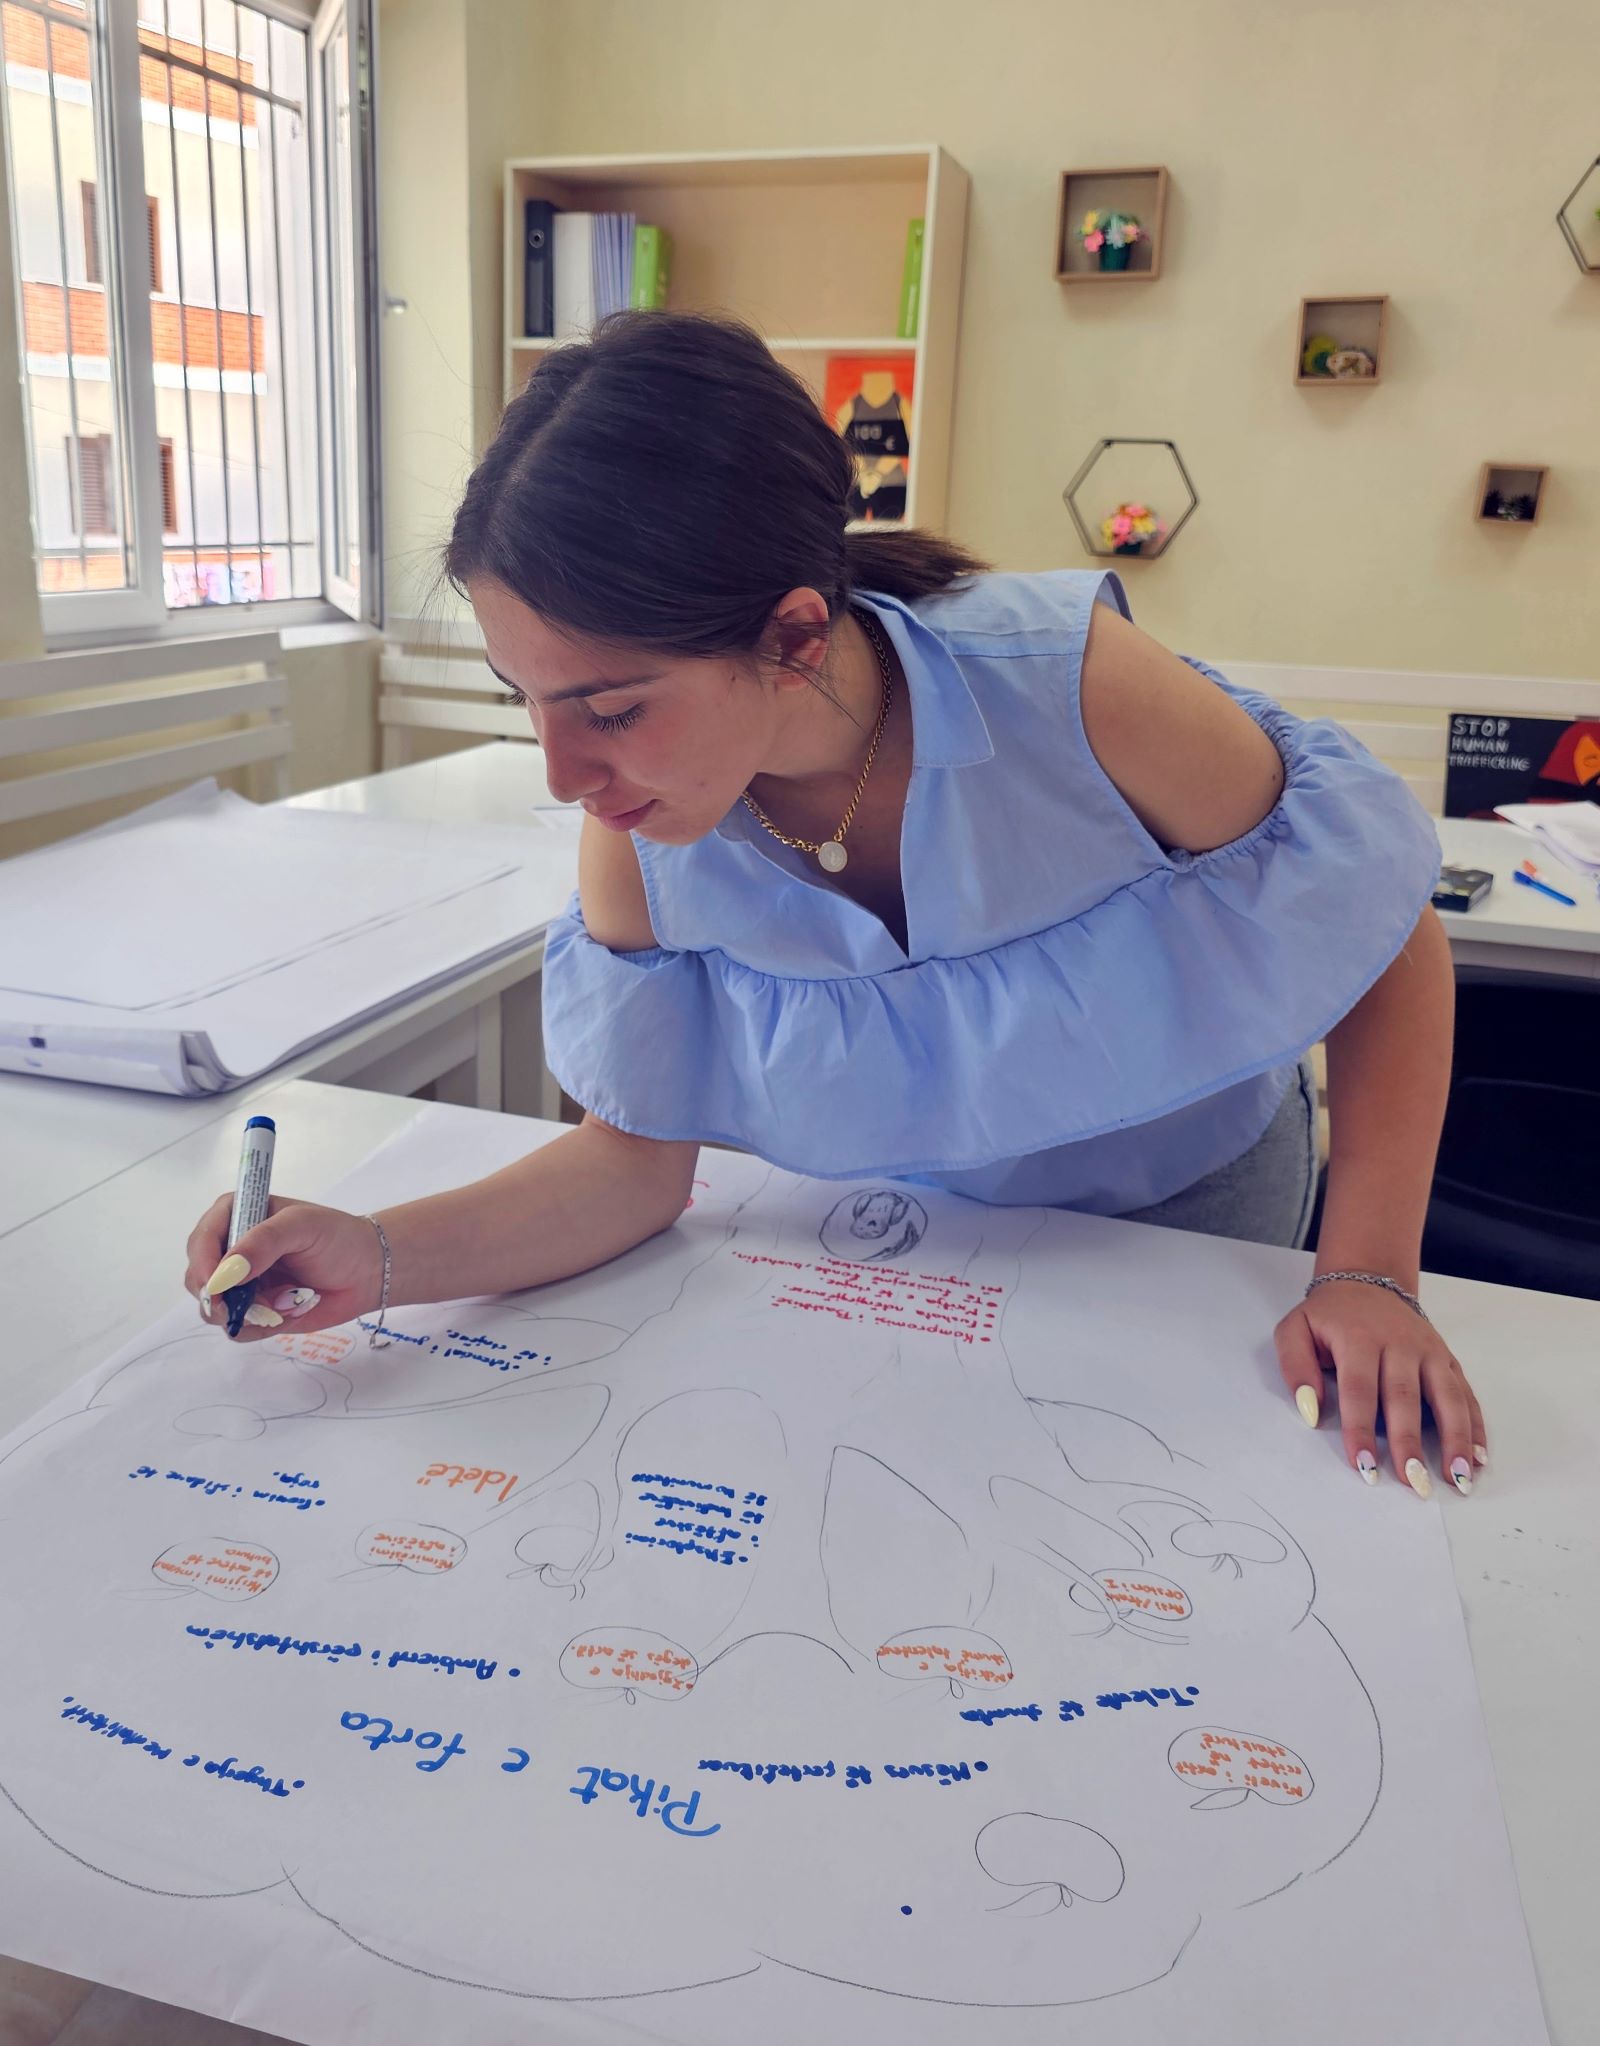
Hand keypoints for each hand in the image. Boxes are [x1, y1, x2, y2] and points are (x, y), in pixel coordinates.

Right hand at [185, 1194, 383, 1341]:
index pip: (202, 1238)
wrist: (367, 1271)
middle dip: (216, 1296)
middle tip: (238, 1306)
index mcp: (238, 1216)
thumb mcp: (303, 1226)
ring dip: (242, 1312)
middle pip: (197, 1277)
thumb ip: (264, 1242)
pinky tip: (286, 1313)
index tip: (215, 1284)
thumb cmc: (337, 1237)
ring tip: (279, 1304)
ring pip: (213, 1308)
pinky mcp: (255, 1311)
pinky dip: (258, 1327)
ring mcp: (241, 1283)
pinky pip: (238, 1328)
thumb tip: (226, 1272)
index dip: (203, 1263)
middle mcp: (232, 1250)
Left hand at [1273, 1281, 1487, 1497]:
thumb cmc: (1329, 1316)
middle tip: (1415, 1482)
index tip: (1365, 1465)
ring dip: (1455, 1440)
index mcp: (1358, 1339)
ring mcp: (1428, 1351)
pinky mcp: (1447, 1358)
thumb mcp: (1295, 1329)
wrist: (1366, 1281)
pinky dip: (1475, 1426)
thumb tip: (1309, 1409)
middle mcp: (1399, 1345)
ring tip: (1457, 1478)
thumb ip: (1296, 1366)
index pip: (1359, 1389)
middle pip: (1405, 1397)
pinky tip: (1478, 1457)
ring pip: (1447, 1397)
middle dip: (1411, 1442)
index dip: (1362, 1429)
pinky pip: (1465, 1394)